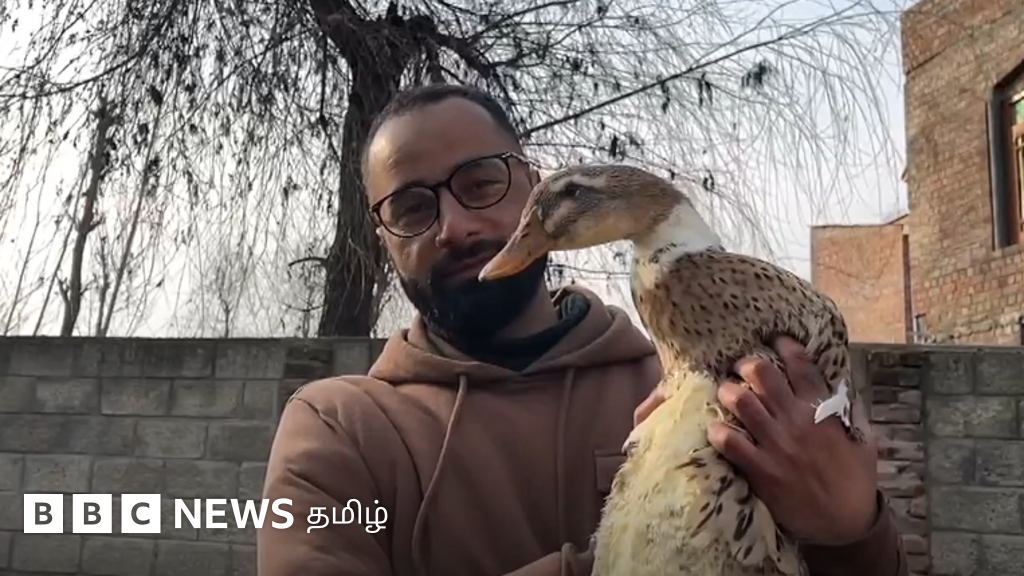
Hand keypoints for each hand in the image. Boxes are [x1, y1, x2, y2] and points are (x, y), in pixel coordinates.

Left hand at [633, 337, 878, 545]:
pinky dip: (718, 432)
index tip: (774, 340)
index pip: (801, 365)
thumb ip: (848, 412)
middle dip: (746, 365)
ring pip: (741, 401)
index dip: (785, 346)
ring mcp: (776, 444)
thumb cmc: (855, 480)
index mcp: (823, 410)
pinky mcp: (761, 469)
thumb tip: (837, 389)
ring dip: (728, 392)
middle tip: (741, 370)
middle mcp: (796, 420)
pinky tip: (715, 430)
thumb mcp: (862, 439)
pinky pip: (729, 442)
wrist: (846, 523)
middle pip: (762, 374)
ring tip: (726, 394)